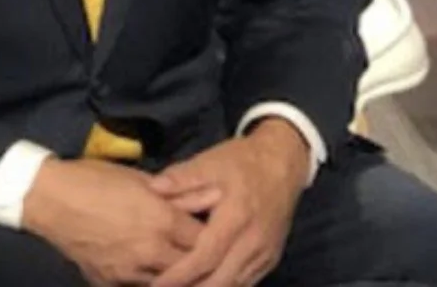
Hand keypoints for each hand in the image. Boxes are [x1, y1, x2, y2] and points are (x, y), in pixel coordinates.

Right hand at [22, 157, 217, 285]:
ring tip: (175, 260)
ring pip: (167, 282)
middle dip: (198, 260)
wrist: (50, 199)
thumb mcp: (138, 178)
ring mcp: (130, 272)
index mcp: (161, 220)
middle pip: (190, 267)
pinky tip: (147, 267)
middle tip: (200, 250)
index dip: (212, 235)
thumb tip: (209, 195)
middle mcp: (151, 251)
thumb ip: (176, 193)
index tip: (216, 229)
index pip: (204, 239)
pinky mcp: (111, 283)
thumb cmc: (95, 178)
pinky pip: (139, 286)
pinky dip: (148, 278)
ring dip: (175, 273)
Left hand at [143, 120, 308, 285]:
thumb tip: (153, 188)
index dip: (181, 274)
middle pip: (221, 281)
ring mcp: (265, 254)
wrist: (282, 162)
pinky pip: (247, 282)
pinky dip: (225, 286)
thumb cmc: (242, 161)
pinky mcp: (270, 258)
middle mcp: (253, 242)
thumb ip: (181, 178)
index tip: (158, 283)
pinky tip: (206, 285)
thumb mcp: (210, 162)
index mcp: (236, 218)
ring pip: (235, 286)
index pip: (206, 257)